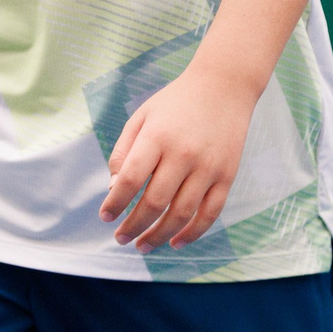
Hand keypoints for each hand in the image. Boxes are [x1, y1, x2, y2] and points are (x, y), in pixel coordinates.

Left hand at [98, 66, 257, 250]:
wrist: (224, 86)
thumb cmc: (176, 103)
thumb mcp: (142, 116)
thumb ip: (124, 150)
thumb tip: (114, 190)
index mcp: (157, 136)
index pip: (130, 179)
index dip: (115, 203)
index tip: (105, 217)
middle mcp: (183, 153)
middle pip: (154, 202)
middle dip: (133, 226)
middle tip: (120, 238)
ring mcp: (208, 167)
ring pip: (181, 214)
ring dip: (158, 235)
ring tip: (143, 246)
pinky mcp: (227, 175)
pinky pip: (210, 213)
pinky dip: (193, 233)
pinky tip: (175, 242)